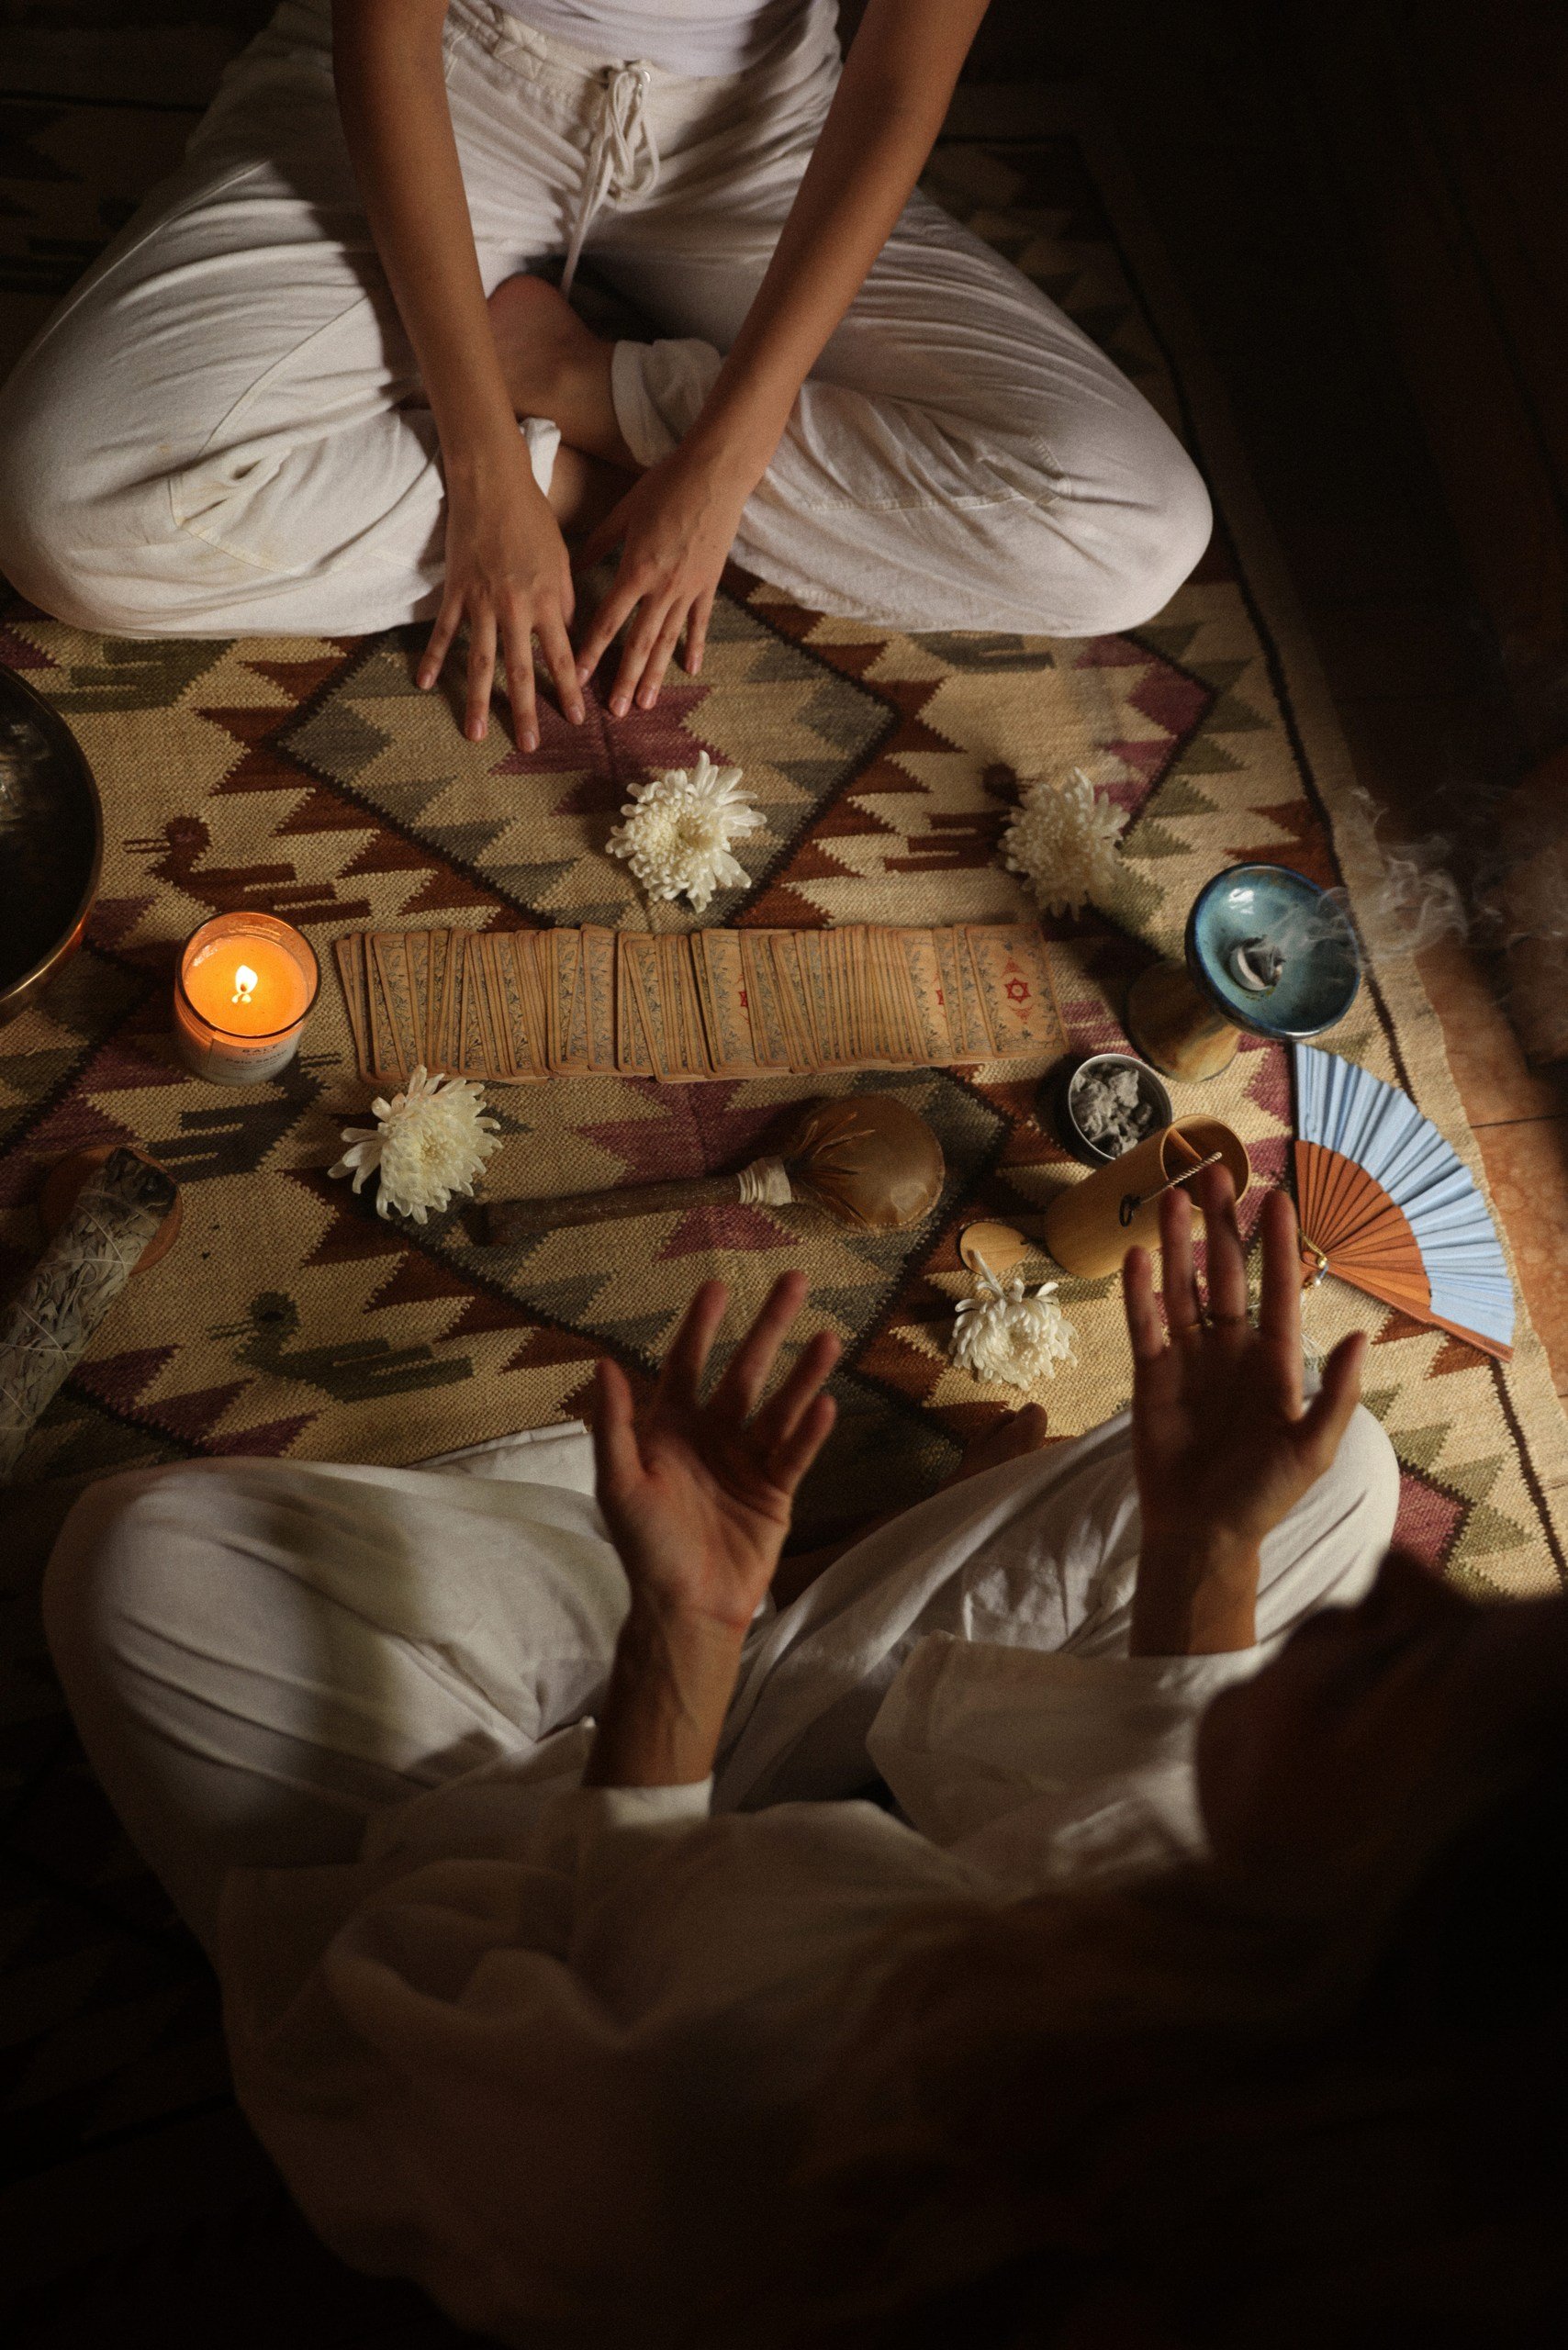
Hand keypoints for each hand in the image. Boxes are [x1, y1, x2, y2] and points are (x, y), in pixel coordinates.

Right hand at [418, 432, 585, 745]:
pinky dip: (435, 659)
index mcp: (546, 601)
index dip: (567, 690)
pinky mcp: (454, 592)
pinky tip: (426, 685)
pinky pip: (443, 633)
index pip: (561, 657)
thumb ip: (564, 600)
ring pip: (480, 662)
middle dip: (525, 712)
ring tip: (476, 735)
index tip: (575, 720)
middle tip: (530, 746)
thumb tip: (565, 634)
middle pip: (520, 671)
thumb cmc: (532, 518)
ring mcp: (480, 603)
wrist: (491, 483)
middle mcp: (514, 609)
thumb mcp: (562, 558)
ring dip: (478, 703)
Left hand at [573, 439, 757, 715]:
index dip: (592, 651)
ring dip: (656, 675)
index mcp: (636, 569)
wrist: (715, 473)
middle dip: (625, 679)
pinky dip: (694, 646)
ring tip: (646, 704)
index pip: (609, 620)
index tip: (579, 678)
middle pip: (639, 642)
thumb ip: (597, 544)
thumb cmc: (665, 485)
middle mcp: (663, 587)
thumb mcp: (623, 512)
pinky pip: (700, 622)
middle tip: (616, 712)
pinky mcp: (710, 583)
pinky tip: (689, 670)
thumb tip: (571, 566)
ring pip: (668, 640)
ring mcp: (689, 588)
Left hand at [592, 1271, 839, 1635]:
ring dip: (803, 1372)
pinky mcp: (775, 1492)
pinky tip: (826, 1403)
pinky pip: (796, 1454)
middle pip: (745, 1371)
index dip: (700, 1326)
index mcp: (670, 1430)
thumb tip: (602, 1361)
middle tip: (794, 1281)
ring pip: (780, 1406)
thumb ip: (613, 1424)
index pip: (686, 1365)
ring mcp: (747, 1462)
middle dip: (768, 1327)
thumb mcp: (618, 1484)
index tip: (717, 1285)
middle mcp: (712, 1437)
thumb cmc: (643, 1547)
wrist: (684, 1608)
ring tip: (828, 1337)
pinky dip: (811, 1431)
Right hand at [1123, 1169, 1366, 1653]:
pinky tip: (1138, 1257)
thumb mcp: (1312, 1450)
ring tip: (1171, 1197)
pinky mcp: (1151, 1376)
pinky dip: (1140, 1293)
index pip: (1278, 1292)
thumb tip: (1357, 1337)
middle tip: (1212, 1174)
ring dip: (1177, 1244)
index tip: (1277, 1199)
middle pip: (1226, 1276)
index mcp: (1274, 1363)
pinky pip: (1145, 1325)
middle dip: (1221, 1226)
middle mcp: (1232, 1352)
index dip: (1277, 1247)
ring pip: (1183, 1289)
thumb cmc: (1263, 1496)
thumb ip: (1335, 1395)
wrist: (1202, 1534)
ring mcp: (1189, 1361)